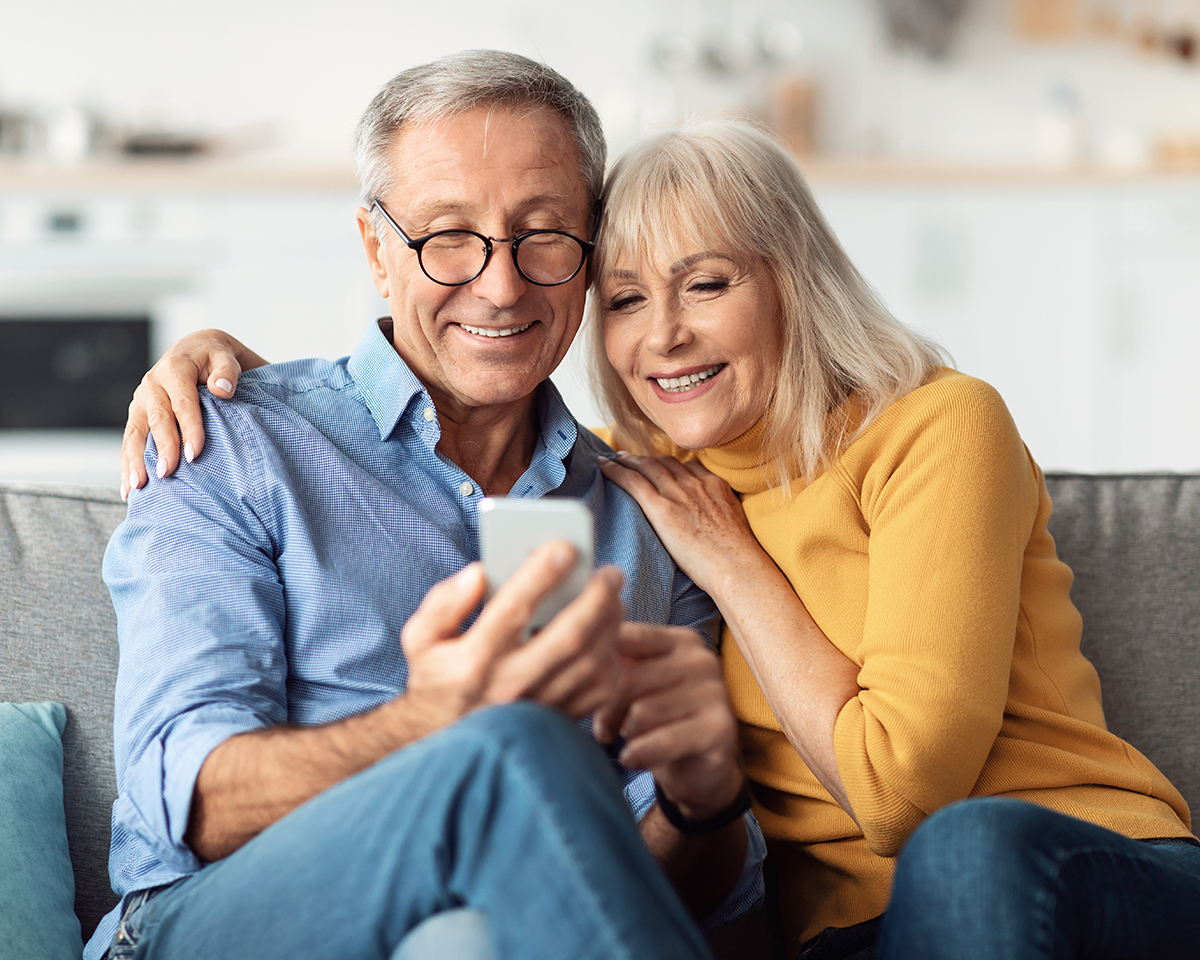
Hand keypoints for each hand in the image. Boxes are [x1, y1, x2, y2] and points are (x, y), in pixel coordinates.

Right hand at [121, 329, 267, 499]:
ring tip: (138, 486)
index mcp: (175, 369)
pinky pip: (129, 441)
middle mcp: (152, 384)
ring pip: (135, 432)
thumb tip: (223, 388)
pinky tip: (127, 488)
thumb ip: (227, 371)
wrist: (196, 350)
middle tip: (167, 473)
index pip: (183, 403)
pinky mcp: (138, 415)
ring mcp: (141, 401)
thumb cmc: (215, 358)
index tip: (195, 454)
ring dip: (135, 460)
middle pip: (157, 419)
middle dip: (162, 448)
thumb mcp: (225, 357)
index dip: (189, 429)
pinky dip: (127, 464)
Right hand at [400, 543, 625, 737]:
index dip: (541, 574)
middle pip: (569, 636)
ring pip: (592, 663)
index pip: (513, 609)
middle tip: (609, 572)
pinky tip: (608, 635)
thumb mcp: (421, 639)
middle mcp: (510, 685)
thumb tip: (479, 573)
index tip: (565, 546)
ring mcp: (540, 707)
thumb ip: (443, 602)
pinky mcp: (559, 720)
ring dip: (611, 624)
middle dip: (596, 598)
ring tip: (614, 596)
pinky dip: (612, 658)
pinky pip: (599, 689)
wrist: (446, 745)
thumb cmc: (438, 678)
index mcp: (474, 659)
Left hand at [594, 623, 742, 821]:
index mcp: (680, 639)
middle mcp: (702, 659)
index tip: (583, 693)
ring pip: (643, 711)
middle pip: (630, 677)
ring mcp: (715, 692)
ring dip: (625, 733)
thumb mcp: (639, 685)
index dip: (595, 669)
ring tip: (625, 740)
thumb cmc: (660, 721)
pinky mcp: (720, 728)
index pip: (625, 639)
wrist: (699, 771)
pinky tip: (631, 759)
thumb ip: (615, 663)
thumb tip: (568, 652)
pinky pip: (663, 739)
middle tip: (601, 729)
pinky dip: (639, 753)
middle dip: (605, 709)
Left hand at [597, 452, 760, 595]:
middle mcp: (696, 483)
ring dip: (627, 460)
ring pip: (647, 466)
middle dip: (645, 458)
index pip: (687, 466)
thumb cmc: (736, 557)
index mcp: (715, 484)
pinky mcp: (662, 508)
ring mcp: (678, 493)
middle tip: (628, 457)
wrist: (736, 566)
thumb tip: (706, 525)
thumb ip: (717, 515)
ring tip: (613, 458)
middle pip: (665, 462)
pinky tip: (603, 465)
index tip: (657, 465)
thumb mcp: (732, 524)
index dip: (668, 464)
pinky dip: (616, 470)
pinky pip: (633, 481)